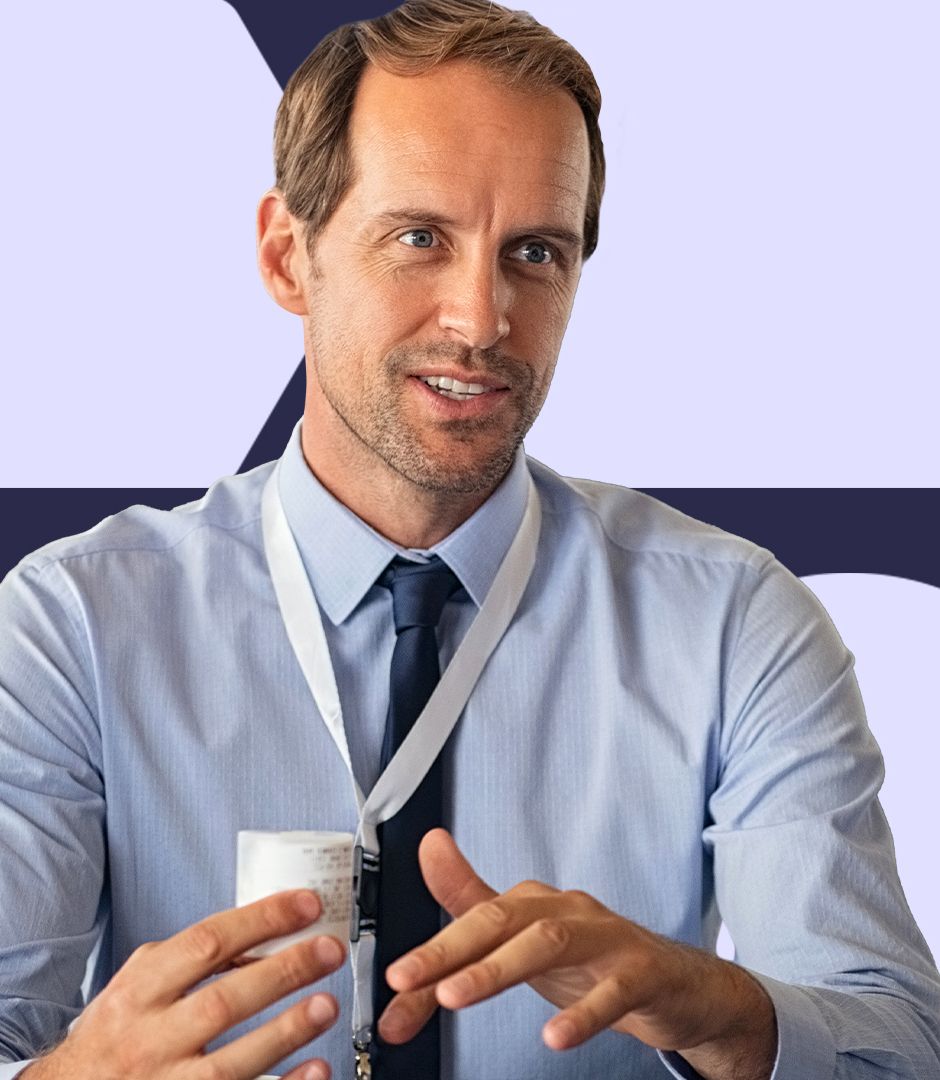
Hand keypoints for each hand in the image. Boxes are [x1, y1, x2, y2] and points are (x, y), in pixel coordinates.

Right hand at [24, 890, 345, 1079]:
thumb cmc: (114, 1036)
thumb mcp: (139, 985)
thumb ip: (190, 960)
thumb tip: (261, 938)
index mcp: (140, 991)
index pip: (207, 943)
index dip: (262, 920)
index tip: (307, 905)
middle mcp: (149, 1040)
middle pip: (224, 1001)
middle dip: (284, 972)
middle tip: (329, 950)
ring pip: (231, 1062)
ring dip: (286, 1032)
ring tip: (327, 1005)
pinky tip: (314, 1070)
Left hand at [377, 830, 775, 1079]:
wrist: (679, 985)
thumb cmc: (594, 962)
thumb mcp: (525, 949)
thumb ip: (468, 926)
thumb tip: (414, 899)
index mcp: (533, 904)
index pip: (472, 920)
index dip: (430, 948)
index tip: (393, 979)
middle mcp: (565, 910)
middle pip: (502, 917)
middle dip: (450, 948)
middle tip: (408, 981)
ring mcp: (606, 936)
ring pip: (548, 940)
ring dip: (497, 966)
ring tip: (455, 996)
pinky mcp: (643, 970)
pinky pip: (614, 988)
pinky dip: (583, 1011)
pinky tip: (555, 1036)